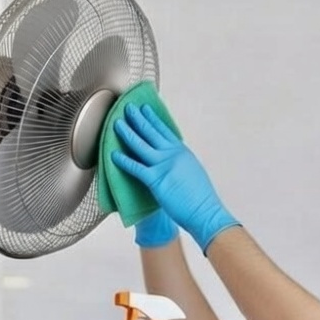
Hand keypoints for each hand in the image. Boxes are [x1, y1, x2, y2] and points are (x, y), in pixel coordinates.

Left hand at [111, 104, 239, 252]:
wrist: (205, 211)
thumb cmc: (200, 197)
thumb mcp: (192, 170)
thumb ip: (180, 161)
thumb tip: (172, 158)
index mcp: (182, 152)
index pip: (164, 130)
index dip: (152, 118)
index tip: (144, 108)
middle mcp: (173, 154)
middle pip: (151, 132)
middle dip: (138, 118)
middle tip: (127, 108)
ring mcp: (164, 166)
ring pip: (141, 145)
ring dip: (127, 133)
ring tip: (117, 124)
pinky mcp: (156, 180)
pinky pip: (136, 168)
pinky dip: (124, 160)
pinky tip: (114, 155)